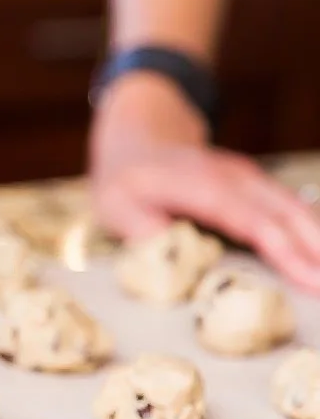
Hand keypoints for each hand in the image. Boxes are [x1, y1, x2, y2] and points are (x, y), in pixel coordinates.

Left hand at [89, 72, 319, 291]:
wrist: (137, 140)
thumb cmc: (125, 181)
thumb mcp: (118, 209)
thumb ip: (148, 235)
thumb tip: (179, 262)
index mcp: (200, 186)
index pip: (251, 221)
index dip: (283, 250)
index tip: (311, 278)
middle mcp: (232, 177)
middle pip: (285, 214)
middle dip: (317, 250)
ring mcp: (247, 177)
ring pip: (295, 208)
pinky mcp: (254, 185)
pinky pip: (290, 207)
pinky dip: (312, 230)